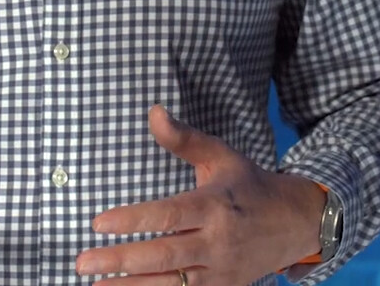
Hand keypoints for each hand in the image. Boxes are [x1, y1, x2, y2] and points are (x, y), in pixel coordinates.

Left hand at [75, 105, 325, 284]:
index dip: (133, 219)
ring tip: (94, 284)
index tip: (98, 223)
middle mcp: (218, 241)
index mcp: (215, 205)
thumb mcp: (221, 157)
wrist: (296, 223)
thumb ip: (184, 139)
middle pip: (164, 255)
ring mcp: (221, 271)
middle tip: (82, 261)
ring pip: (171, 284)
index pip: (168, 215)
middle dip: (121, 260)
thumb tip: (154, 111)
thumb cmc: (249, 186)